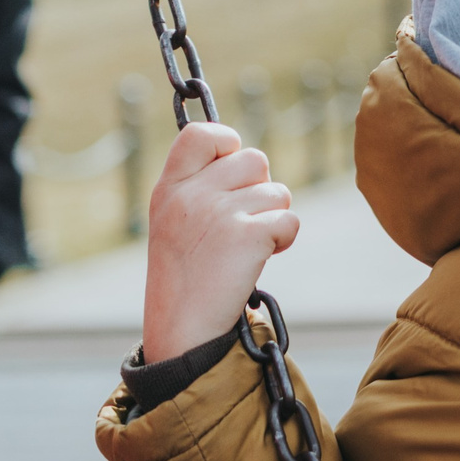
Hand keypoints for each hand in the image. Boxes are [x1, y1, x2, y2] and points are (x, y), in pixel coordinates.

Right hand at [143, 122, 299, 360]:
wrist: (182, 326)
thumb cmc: (186, 275)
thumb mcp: (174, 221)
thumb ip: (202, 187)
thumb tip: (251, 162)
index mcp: (169, 187)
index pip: (202, 133)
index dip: (228, 143)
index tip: (233, 169)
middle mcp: (192, 194)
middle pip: (255, 159)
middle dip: (261, 189)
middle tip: (245, 221)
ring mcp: (219, 213)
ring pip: (278, 192)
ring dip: (273, 218)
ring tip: (248, 246)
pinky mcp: (247, 235)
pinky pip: (290, 220)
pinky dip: (285, 239)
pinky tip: (263, 256)